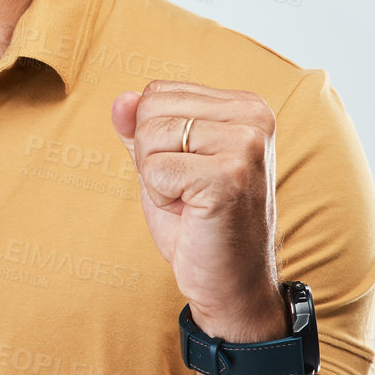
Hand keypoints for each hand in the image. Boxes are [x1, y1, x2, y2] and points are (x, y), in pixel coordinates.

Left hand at [111, 80, 287, 341]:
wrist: (230, 282)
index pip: (157, 92)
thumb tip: (120, 99)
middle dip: (150, 154)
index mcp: (245, 106)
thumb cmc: (195, 220)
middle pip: (151, 108)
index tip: (186, 170)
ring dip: (156, 178)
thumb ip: (139, 127)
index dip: (153, 137)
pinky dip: (161, 196)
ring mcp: (246, 145)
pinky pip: (155, 169)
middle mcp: (254, 116)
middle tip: (186, 190)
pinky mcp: (230, 176)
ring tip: (190, 201)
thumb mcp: (162, 163)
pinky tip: (192, 213)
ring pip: (150, 136)